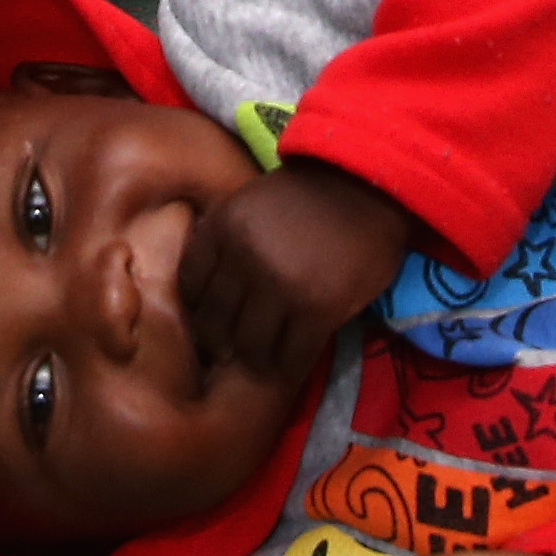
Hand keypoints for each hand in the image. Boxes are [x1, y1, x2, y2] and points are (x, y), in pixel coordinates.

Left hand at [177, 159, 416, 391]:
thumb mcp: (248, 204)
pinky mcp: (317, 308)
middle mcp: (244, 257)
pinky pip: (291, 357)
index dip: (199, 310)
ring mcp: (280, 285)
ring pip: (250, 348)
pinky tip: (293, 363)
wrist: (367, 188)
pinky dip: (290, 368)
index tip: (213, 321)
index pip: (189, 288)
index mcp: (222, 227)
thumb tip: (197, 293)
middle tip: (235, 351)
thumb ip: (222, 240)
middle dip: (223, 344)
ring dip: (257, 361)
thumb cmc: (306, 200)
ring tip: (265, 362)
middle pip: (214, 325)